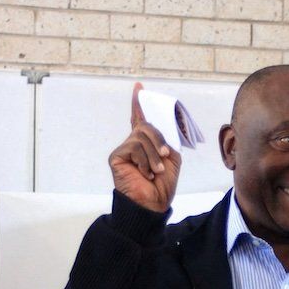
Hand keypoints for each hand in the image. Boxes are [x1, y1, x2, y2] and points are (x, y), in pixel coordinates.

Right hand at [108, 82, 181, 211]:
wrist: (153, 202)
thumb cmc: (162, 184)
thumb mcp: (171, 158)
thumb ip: (165, 140)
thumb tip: (156, 130)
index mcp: (146, 143)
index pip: (140, 119)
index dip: (138, 103)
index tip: (139, 87)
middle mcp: (133, 143)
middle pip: (146, 126)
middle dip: (159, 140)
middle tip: (165, 156)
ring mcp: (124, 149)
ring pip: (141, 137)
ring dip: (154, 154)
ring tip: (155, 171)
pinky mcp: (116, 156)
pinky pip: (133, 147)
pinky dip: (144, 160)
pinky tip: (144, 173)